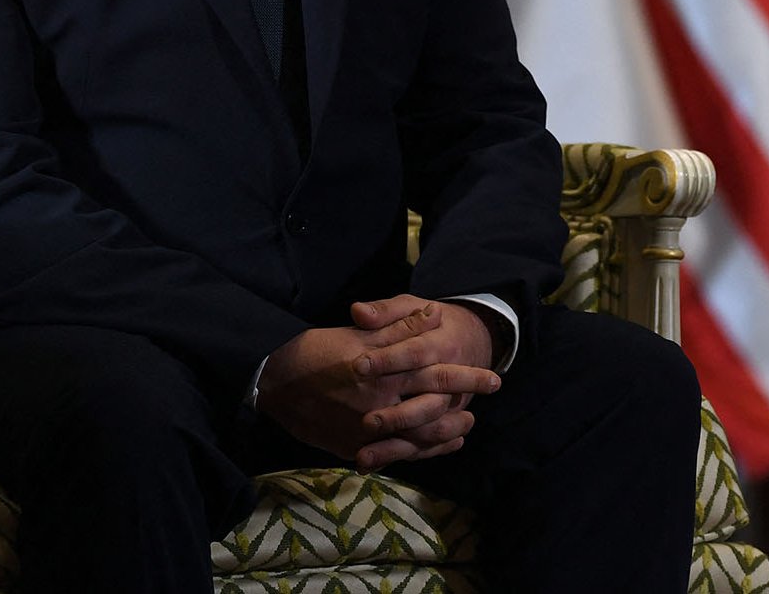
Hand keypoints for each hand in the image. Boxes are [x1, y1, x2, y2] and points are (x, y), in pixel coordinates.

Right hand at [256, 298, 499, 470]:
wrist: (274, 385)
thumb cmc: (315, 351)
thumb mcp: (356, 332)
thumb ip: (397, 326)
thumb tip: (434, 315)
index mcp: (380, 371)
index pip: (434, 372)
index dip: (466, 375)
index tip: (493, 375)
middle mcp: (379, 405)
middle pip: (434, 406)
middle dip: (466, 400)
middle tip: (491, 392)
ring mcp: (368, 432)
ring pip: (421, 437)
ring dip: (450, 430)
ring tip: (469, 421)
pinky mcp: (357, 448)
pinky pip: (400, 454)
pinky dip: (426, 450)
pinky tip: (442, 444)